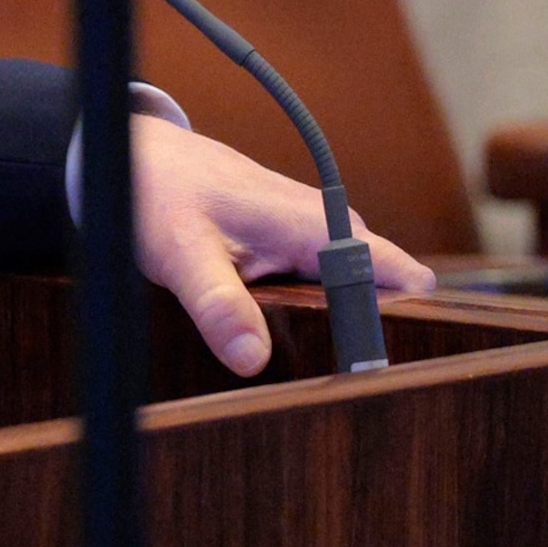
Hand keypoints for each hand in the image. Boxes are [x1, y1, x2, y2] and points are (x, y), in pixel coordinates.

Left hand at [130, 116, 435, 377]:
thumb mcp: (183, 253)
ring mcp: (311, 233)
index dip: (405, 323)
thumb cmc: (161, 193)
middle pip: (378, 291)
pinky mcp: (293, 243)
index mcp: (313, 225)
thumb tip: (252, 360)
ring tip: (330, 373)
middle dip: (370, 337)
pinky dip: (314, 312)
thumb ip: (219, 305)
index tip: (394, 374)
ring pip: (349, 290)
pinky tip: (294, 338)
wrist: (142, 157)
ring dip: (341, 328)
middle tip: (354, 388)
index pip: (393, 272)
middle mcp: (324, 225)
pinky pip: (322, 283)